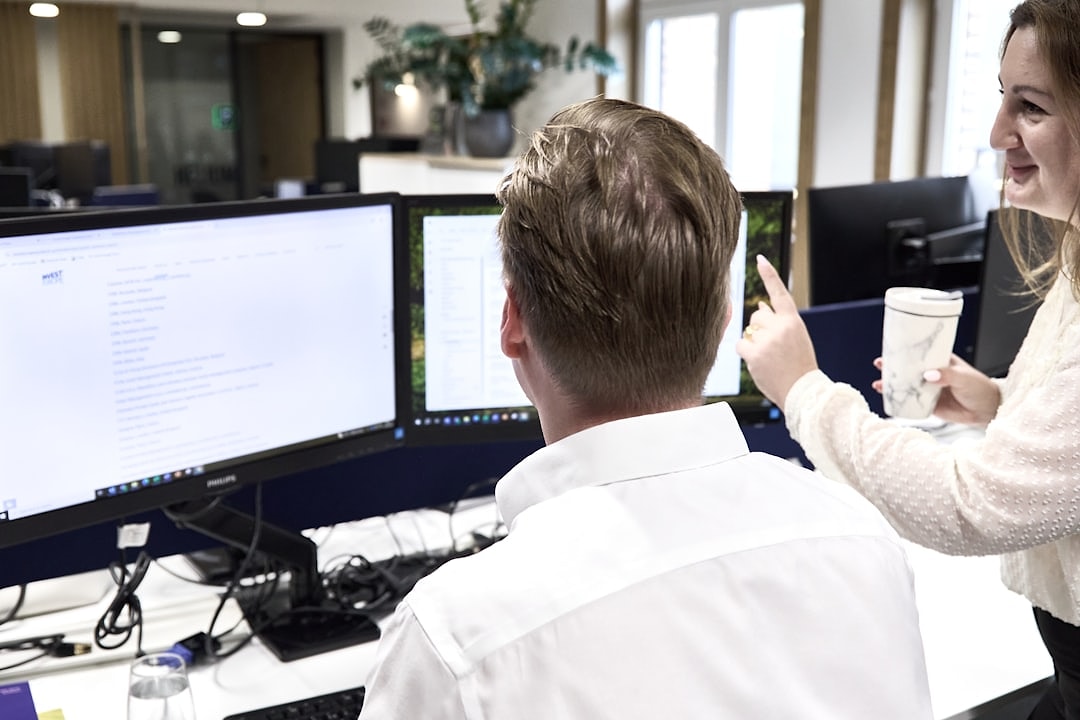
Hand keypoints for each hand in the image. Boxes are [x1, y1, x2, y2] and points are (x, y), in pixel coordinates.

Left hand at [735, 255, 818, 411]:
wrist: (802, 391)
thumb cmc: (799, 364)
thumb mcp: (796, 337)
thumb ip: (779, 321)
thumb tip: (759, 306)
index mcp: (793, 321)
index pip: (779, 293)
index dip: (769, 275)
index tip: (760, 259)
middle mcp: (780, 327)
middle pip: (757, 316)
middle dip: (760, 328)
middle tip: (773, 346)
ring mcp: (766, 340)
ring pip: (748, 330)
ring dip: (754, 341)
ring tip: (769, 356)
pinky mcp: (754, 354)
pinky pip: (740, 344)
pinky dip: (746, 352)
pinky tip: (758, 361)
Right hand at [872, 354, 1000, 425]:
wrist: (986, 410)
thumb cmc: (979, 388)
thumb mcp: (964, 377)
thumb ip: (947, 375)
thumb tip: (929, 375)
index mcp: (940, 361)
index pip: (919, 353)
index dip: (905, 351)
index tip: (891, 348)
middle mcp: (931, 373)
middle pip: (908, 368)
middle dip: (892, 366)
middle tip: (879, 363)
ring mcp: (928, 388)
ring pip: (906, 385)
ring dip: (891, 384)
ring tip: (878, 384)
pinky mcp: (928, 404)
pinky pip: (910, 402)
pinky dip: (898, 401)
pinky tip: (887, 399)